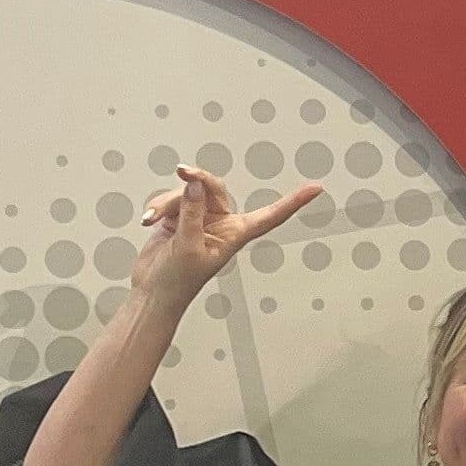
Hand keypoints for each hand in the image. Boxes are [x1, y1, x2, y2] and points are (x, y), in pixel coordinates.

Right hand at [131, 165, 317, 309]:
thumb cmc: (177, 281)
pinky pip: (172, 199)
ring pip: (189, 191)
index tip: (316, 189)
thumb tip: (196, 184)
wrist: (152, 292)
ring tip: (154, 219)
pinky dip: (159, 206)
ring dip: (169, 202)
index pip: (271, 216)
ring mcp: (200, 218)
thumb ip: (192, 212)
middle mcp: (222, 223)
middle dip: (196, 182)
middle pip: (215, 187)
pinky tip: (149, 220)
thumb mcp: (188, 246)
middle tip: (183, 172)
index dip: (294, 202)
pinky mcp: (179, 216)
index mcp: (236, 234)